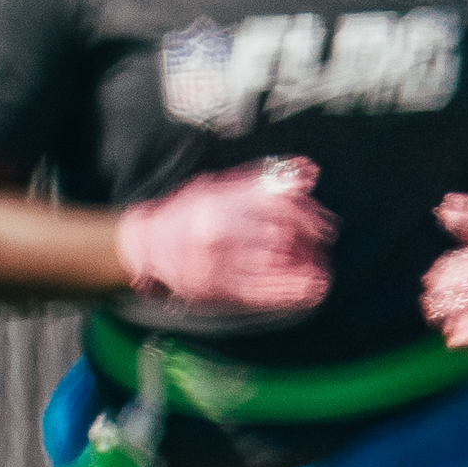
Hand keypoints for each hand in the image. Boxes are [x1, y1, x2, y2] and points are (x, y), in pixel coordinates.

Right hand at [118, 160, 330, 315]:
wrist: (143, 247)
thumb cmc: (183, 215)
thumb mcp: (219, 185)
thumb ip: (262, 179)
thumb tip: (307, 171)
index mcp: (219, 201)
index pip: (277, 205)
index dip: (309, 217)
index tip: (324, 227)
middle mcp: (216, 230)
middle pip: (279, 236)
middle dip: (308, 246)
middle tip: (321, 250)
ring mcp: (213, 261)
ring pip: (271, 267)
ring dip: (303, 273)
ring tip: (320, 276)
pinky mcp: (211, 287)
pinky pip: (256, 293)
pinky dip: (285, 295)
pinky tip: (307, 294)